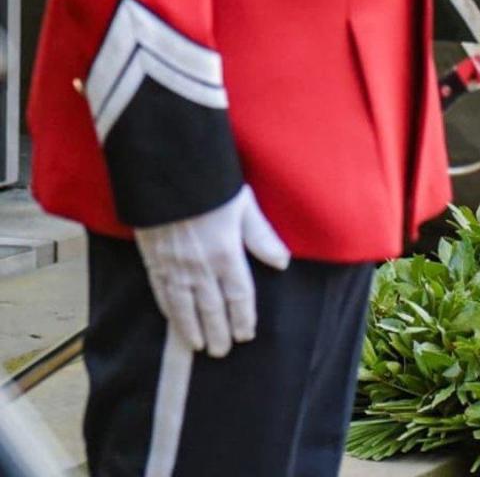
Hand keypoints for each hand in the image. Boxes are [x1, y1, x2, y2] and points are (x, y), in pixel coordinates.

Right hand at [133, 184, 290, 357]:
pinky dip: (168, 310)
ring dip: (192, 329)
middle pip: (211, 307)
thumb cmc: (209, 186)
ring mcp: (174, 265)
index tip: (246, 335)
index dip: (243, 318)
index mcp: (226, 253)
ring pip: (184, 306)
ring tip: (199, 347)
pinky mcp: (152, 260)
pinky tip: (174, 320)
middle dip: (218, 332)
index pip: (238, 295)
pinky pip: (161, 291)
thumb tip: (282, 262)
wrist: (166, 173)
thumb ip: (262, 237)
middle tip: (223, 351)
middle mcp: (200, 265)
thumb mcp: (244, 205)